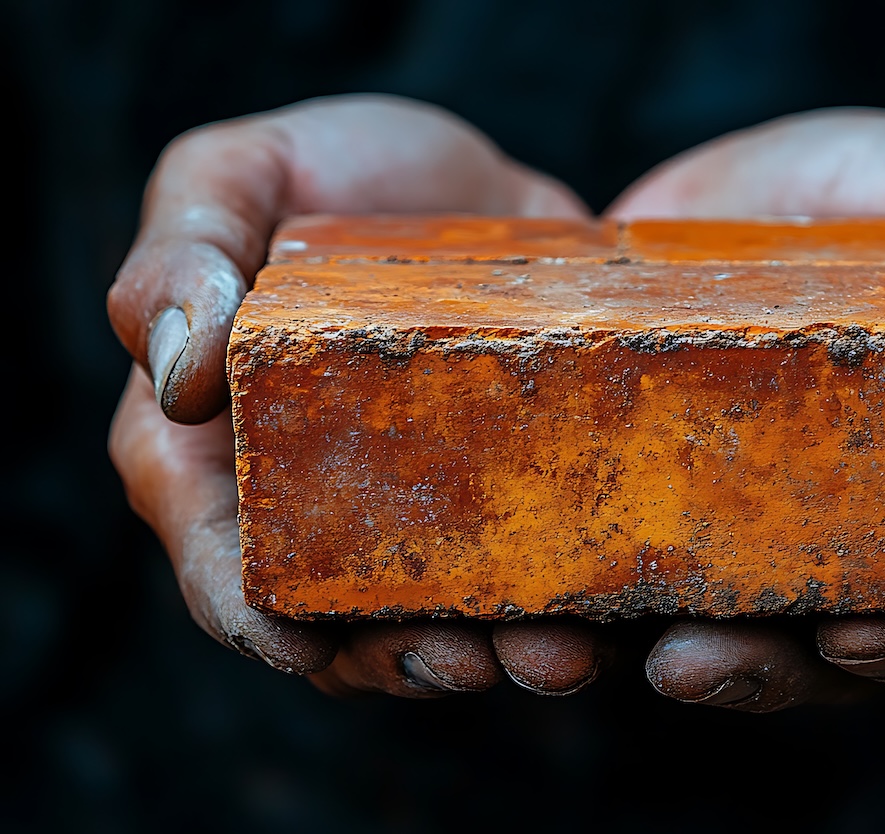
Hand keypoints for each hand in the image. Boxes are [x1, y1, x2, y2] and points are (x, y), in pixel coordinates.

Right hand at [107, 94, 606, 696]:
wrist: (479, 185)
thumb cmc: (335, 175)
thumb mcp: (237, 175)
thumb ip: (181, 255)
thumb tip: (172, 375)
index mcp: (227, 456)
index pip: (222, 564)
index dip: (252, 619)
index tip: (305, 647)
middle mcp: (323, 511)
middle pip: (342, 626)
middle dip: (400, 658)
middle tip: (465, 658)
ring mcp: (426, 520)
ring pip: (446, 623)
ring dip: (499, 655)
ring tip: (557, 652)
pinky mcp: (514, 505)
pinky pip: (535, 581)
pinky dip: (569, 606)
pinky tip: (610, 611)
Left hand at [606, 108, 884, 708]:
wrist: (812, 174)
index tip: (846, 639)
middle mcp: (858, 525)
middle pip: (822, 645)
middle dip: (752, 668)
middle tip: (679, 664)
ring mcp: (749, 510)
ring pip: (706, 617)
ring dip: (635, 647)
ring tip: (563, 645)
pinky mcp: (660, 473)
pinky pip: (616, 545)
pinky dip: (562, 577)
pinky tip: (506, 575)